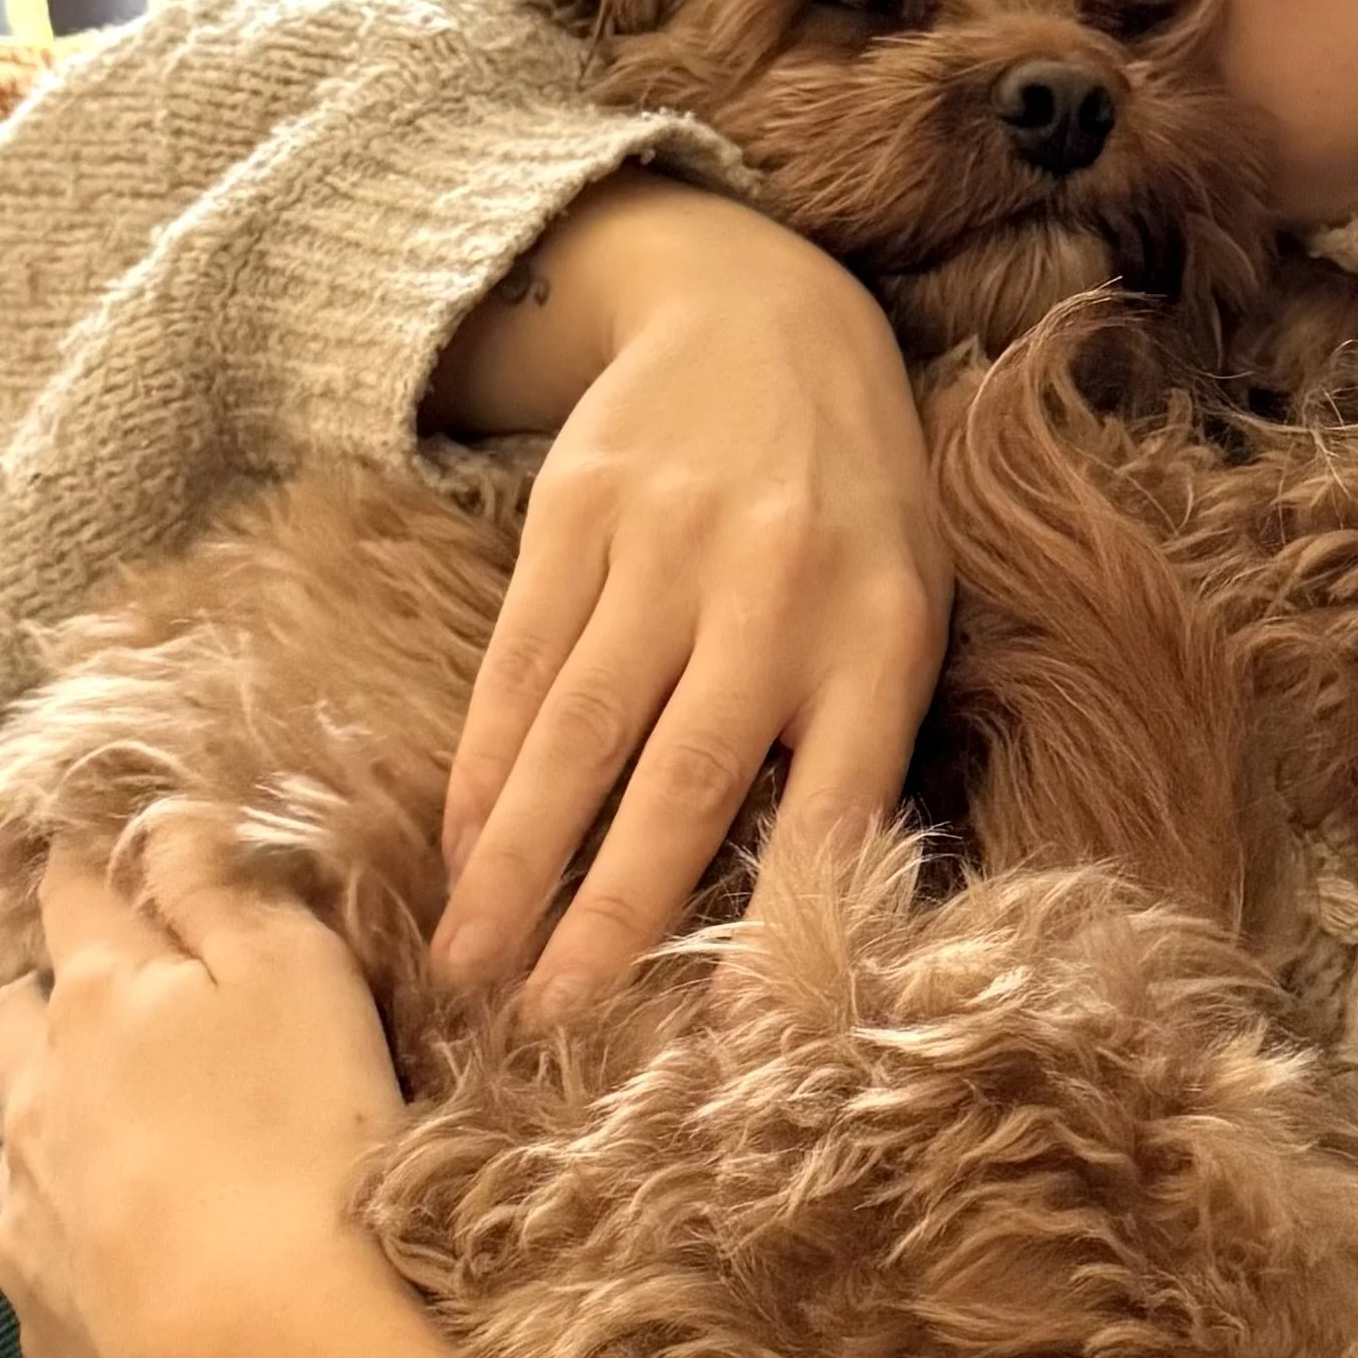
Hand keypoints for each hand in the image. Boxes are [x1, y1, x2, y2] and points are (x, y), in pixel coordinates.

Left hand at [0, 846, 501, 1357]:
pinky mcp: (41, 1312)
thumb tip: (167, 824)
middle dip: (49, 985)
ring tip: (124, 1124)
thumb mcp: (297, 974)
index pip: (73, 895)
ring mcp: (28, 1208)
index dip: (91, 866)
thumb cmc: (305, 1141)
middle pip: (14, 1009)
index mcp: (100, 993)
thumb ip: (222, 887)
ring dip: (58, 1107)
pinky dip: (75, 1219)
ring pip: (19, 1127)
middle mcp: (38, 1091)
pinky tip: (134, 1245)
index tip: (110, 856)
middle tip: (107, 990)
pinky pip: (39, 1238)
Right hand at [427, 176, 951, 1009]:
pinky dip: (484, 763)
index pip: (833, 808)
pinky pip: (521, 662)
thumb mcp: (900, 607)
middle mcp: (779, 594)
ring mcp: (671, 546)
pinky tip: (457, 845)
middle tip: (551, 1028)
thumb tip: (787, 926)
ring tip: (470, 965)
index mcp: (884, 638)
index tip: (730, 1042)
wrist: (769, 315)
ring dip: (516, 860)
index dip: (780, 927)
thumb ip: (856, 740)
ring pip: (581, 731)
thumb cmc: (852, 509)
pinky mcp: (580, 511)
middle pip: (683, 781)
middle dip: (610, 917)